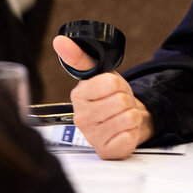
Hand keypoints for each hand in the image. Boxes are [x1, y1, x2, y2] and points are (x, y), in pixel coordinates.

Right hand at [54, 35, 153, 159]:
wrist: (122, 121)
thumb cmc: (109, 98)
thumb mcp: (99, 74)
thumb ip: (79, 57)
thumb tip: (60, 41)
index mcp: (79, 96)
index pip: (111, 82)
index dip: (119, 84)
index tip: (114, 88)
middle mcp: (81, 118)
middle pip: (122, 101)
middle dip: (128, 100)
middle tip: (120, 104)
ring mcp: (93, 136)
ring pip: (129, 117)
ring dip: (132, 116)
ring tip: (121, 116)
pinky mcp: (106, 151)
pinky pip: (129, 137)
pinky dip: (132, 132)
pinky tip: (123, 132)